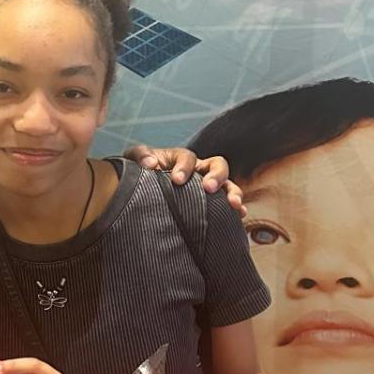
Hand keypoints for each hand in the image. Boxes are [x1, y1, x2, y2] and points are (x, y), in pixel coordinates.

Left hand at [124, 146, 244, 211]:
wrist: (140, 193)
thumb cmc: (139, 174)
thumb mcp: (134, 161)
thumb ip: (140, 156)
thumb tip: (151, 164)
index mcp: (180, 159)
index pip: (188, 158)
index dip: (184, 167)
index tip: (177, 180)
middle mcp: (199, 171)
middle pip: (216, 165)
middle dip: (215, 176)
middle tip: (209, 188)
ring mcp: (207, 187)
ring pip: (227, 184)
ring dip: (232, 192)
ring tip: (234, 204)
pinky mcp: (210, 204)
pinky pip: (227, 204)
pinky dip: (235, 208)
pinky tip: (239, 217)